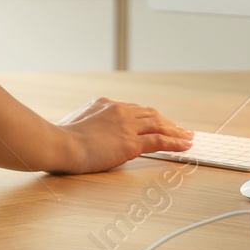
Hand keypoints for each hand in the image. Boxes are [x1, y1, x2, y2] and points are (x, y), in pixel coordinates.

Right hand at [48, 98, 193, 173]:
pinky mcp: (131, 143)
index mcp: (105, 104)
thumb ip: (86, 121)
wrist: (61, 145)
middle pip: (150, 114)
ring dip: (176, 131)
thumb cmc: (61, 137)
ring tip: (188, 137)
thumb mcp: (73, 121)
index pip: (134, 109)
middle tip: (180, 129)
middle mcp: (120, 111)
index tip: (157, 122)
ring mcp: (127, 126)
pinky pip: (160, 141)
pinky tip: (185, 145)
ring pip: (159, 125)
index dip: (148, 117)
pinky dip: (175, 143)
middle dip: (167, 122)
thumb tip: (86, 130)